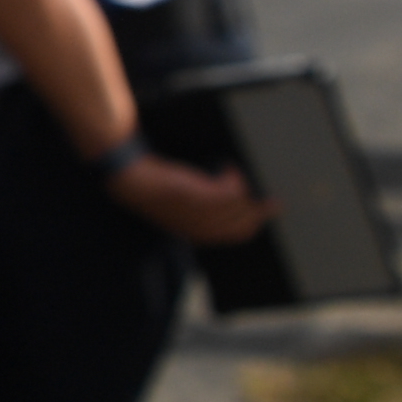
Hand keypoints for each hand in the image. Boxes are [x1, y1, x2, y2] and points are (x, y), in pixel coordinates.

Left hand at [112, 152, 274, 246]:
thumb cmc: (160, 190)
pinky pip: (229, 190)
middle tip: (262, 192)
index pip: (239, 234)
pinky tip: (226, 167)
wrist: (133, 181)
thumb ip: (209, 209)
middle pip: (244, 221)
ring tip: (232, 172)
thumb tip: (241, 201)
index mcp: (199, 234)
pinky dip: (233, 177)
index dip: (256, 220)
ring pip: (240, 204)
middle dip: (258, 207)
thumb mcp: (185, 207)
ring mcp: (199, 214)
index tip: (268, 207)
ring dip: (242, 186)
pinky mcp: (197, 196)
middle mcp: (201, 229)